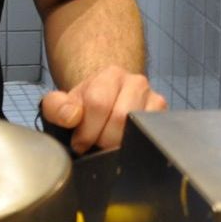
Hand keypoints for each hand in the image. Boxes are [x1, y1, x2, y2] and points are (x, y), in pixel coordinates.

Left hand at [42, 66, 166, 153]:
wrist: (106, 103)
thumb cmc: (84, 107)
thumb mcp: (62, 104)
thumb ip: (56, 107)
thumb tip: (72, 117)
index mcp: (110, 75)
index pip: (99, 103)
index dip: (86, 130)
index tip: (79, 143)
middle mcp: (137, 83)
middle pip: (120, 118)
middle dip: (102, 139)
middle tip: (94, 146)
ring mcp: (154, 99)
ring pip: (137, 129)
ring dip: (118, 144)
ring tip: (107, 145)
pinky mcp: (164, 117)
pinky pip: (151, 136)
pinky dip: (135, 146)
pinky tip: (123, 144)